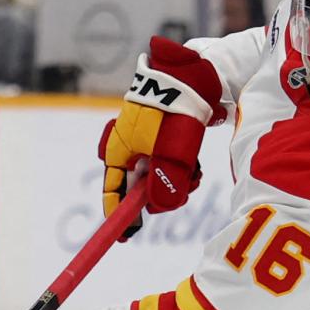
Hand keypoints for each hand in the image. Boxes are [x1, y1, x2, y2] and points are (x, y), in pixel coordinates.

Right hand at [100, 35, 223, 237]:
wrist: (193, 74)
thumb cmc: (174, 113)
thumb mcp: (170, 154)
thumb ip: (164, 185)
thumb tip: (159, 208)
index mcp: (119, 151)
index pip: (112, 191)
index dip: (119, 215)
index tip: (126, 236)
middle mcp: (128, 147)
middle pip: (139, 186)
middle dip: (160, 195)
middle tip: (181, 196)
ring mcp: (146, 140)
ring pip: (158, 174)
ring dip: (177, 181)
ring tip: (196, 174)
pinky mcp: (164, 134)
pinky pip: (169, 161)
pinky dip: (182, 168)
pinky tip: (197, 164)